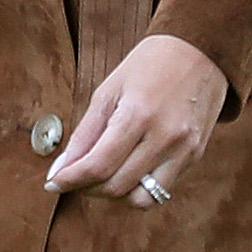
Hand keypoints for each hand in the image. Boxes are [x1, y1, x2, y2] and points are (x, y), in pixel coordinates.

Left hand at [45, 33, 227, 207]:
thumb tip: (64, 166)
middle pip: (117, 186)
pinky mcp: (194, 157)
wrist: (199, 52)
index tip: (52, 183)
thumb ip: (86, 132)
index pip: (98, 165)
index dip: (70, 180)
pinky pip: (161, 190)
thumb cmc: (149, 65)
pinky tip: (124, 173)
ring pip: (141, 199)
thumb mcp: (108, 90)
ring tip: (99, 179)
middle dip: (87, 188)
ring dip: (113, 196)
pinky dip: (137, 189)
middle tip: (73, 179)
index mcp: (137, 115)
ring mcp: (183, 150)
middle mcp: (164, 137)